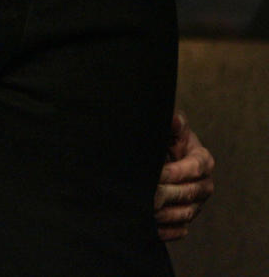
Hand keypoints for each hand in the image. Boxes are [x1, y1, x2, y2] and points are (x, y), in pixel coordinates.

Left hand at [154, 110, 214, 240]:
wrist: (160, 156)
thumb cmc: (166, 138)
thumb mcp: (170, 128)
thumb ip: (173, 123)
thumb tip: (173, 119)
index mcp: (203, 160)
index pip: (195, 169)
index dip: (177, 171)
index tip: (157, 172)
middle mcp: (204, 184)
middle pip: (190, 193)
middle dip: (167, 193)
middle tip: (147, 194)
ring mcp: (197, 203)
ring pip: (185, 213)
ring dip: (165, 213)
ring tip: (145, 210)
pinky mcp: (186, 218)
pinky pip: (180, 229)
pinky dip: (166, 230)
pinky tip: (149, 226)